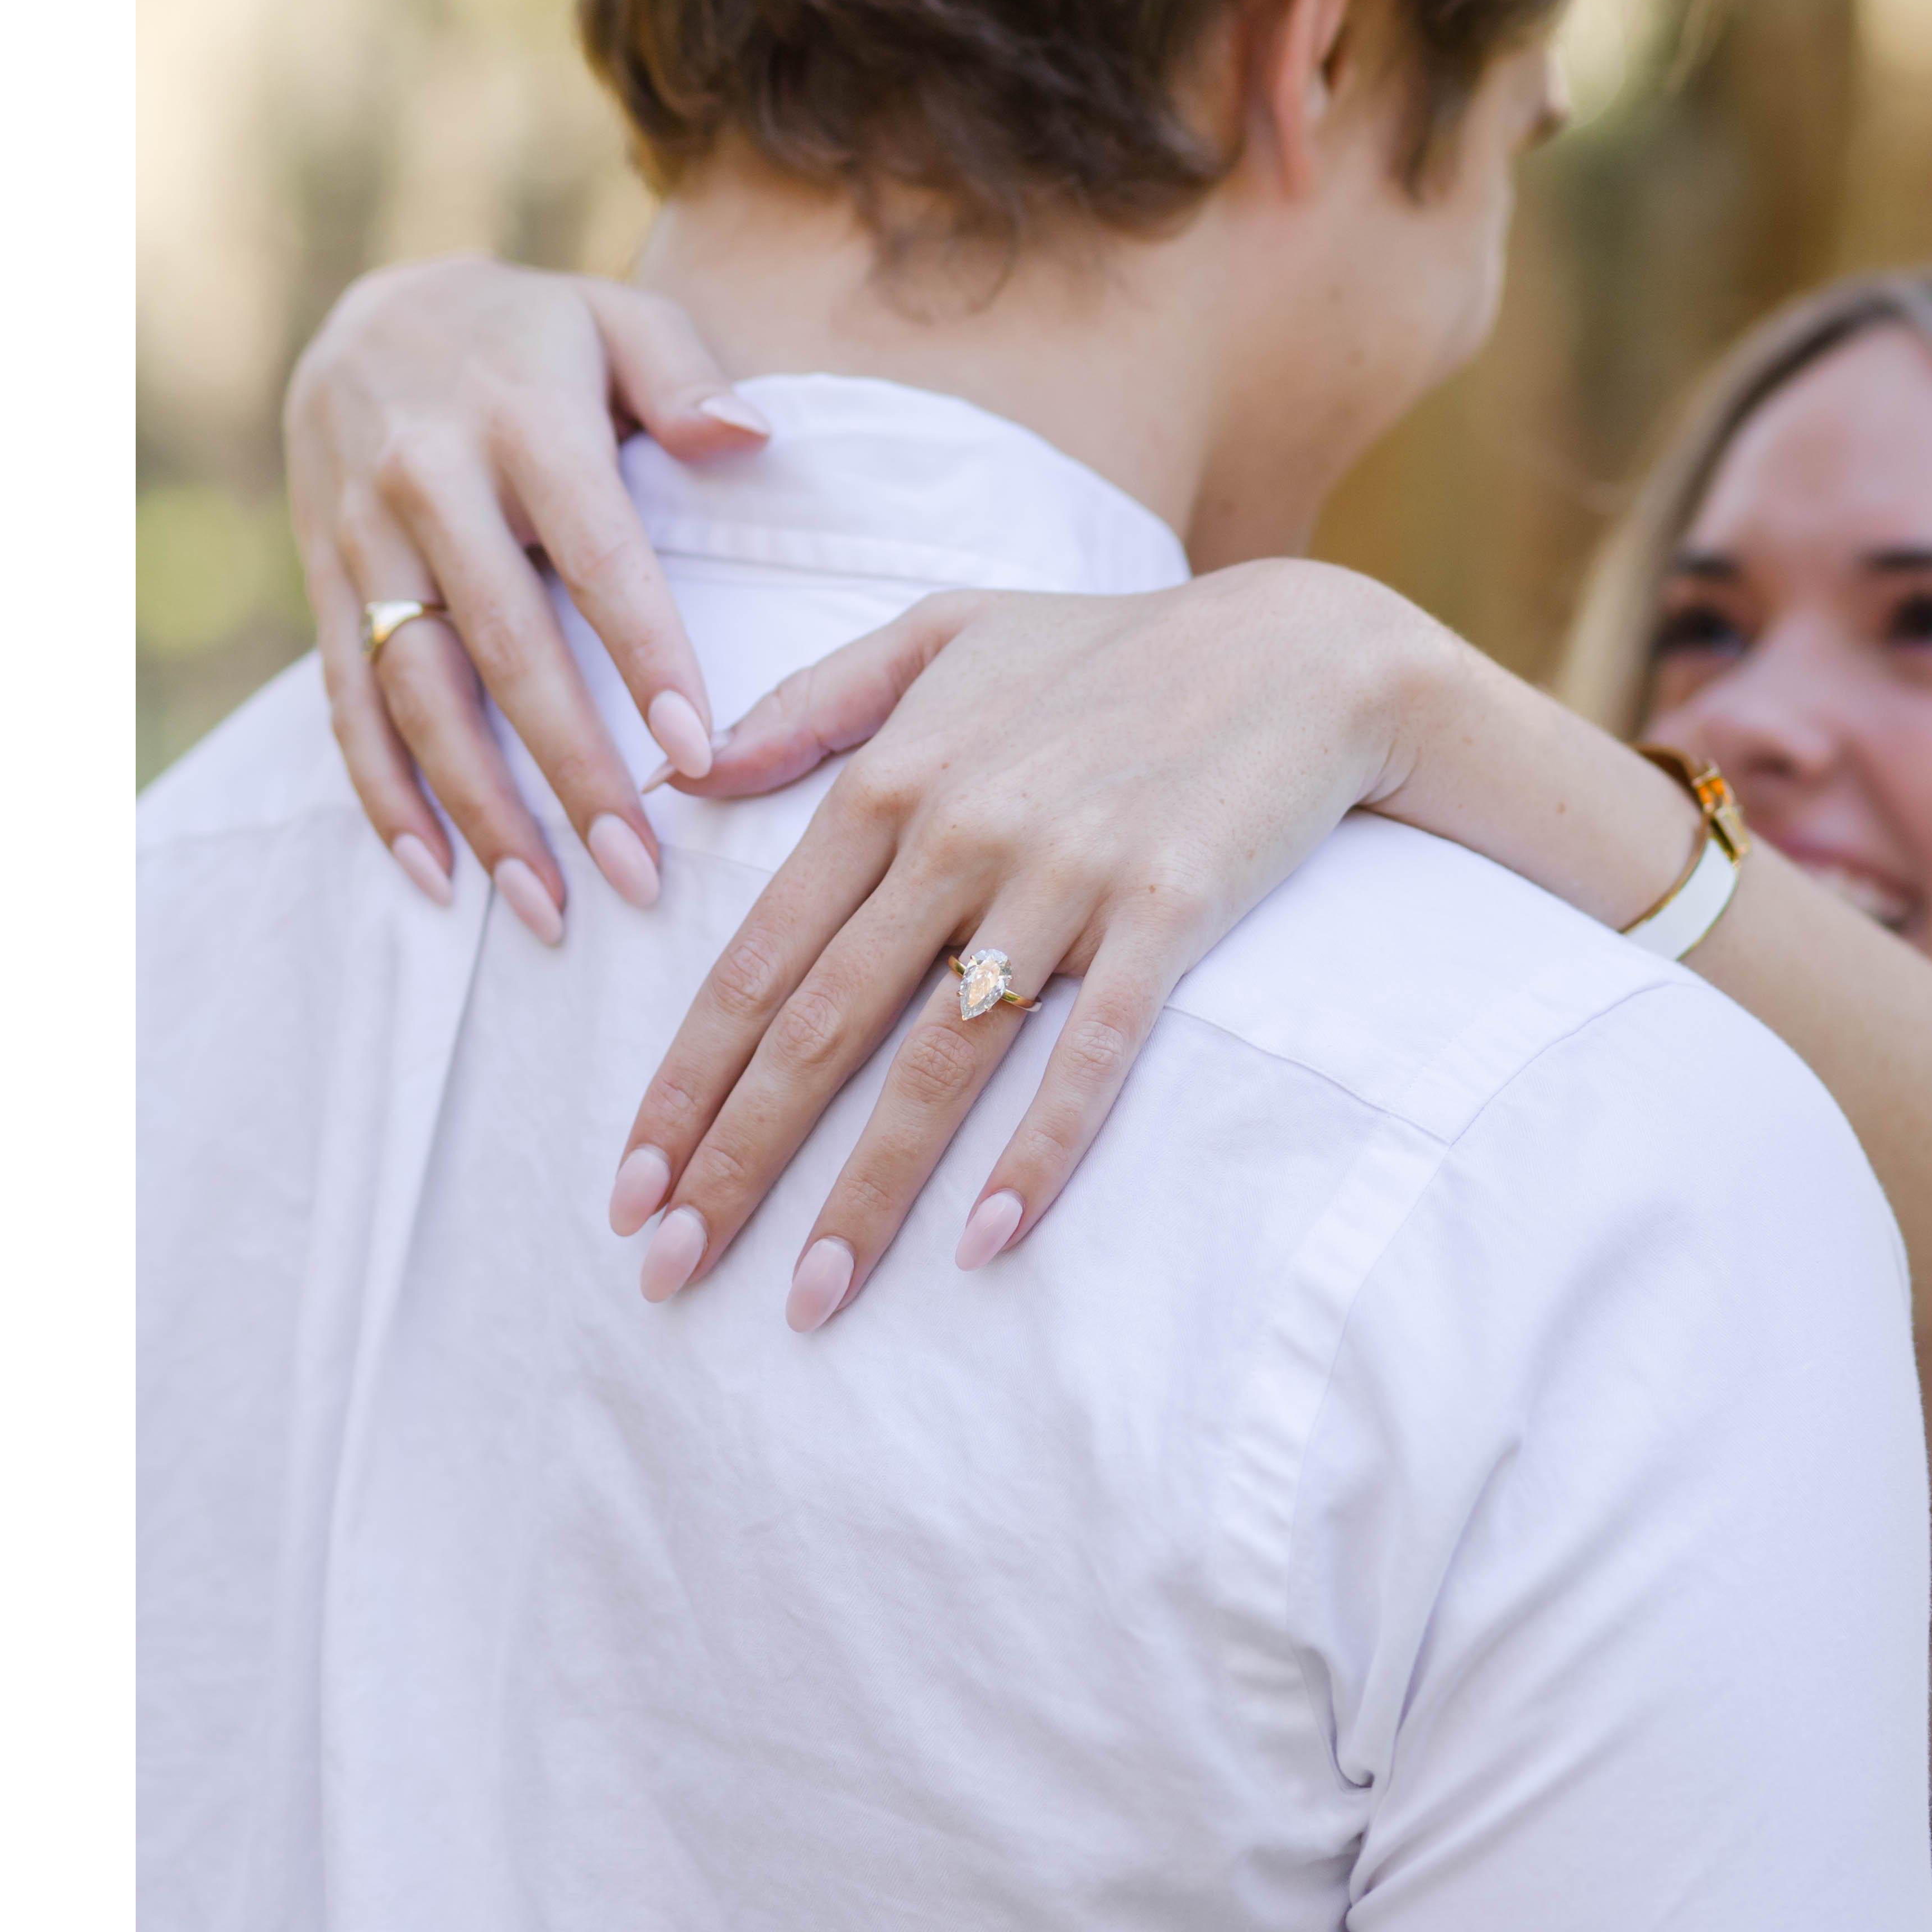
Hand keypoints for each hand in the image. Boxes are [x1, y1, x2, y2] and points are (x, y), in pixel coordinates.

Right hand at [284, 256, 771, 938]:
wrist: (372, 311)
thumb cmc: (535, 332)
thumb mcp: (616, 318)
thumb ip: (686, 373)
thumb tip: (752, 436)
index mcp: (525, 422)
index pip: (595, 556)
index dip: (642, 656)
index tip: (696, 752)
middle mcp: (432, 484)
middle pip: (505, 648)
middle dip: (571, 772)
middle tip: (639, 875)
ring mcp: (365, 539)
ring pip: (418, 695)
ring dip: (479, 809)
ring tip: (545, 906)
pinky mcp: (325, 581)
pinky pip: (345, 703)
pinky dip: (384, 794)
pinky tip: (434, 874)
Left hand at [609, 563, 1430, 1322]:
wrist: (1301, 648)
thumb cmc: (1109, 648)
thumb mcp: (943, 632)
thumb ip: (810, 701)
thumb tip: (681, 772)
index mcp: (895, 778)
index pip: (759, 958)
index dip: (687, 1079)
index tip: (630, 1185)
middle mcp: (963, 832)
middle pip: (825, 1025)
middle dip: (737, 1160)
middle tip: (669, 1270)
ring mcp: (1068, 875)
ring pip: (941, 1060)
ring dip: (869, 1190)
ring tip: (811, 1299)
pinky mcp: (1168, 911)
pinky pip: (1090, 1050)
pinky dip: (1039, 1148)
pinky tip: (988, 1237)